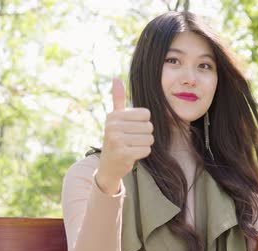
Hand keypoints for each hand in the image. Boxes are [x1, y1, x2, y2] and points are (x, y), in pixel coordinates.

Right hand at [96, 78, 153, 193]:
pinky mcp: (123, 153)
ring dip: (144, 145)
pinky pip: (147, 150)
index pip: (146, 114)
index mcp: (113, 116)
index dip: (143, 123)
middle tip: (132, 141)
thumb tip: (116, 77)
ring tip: (131, 147)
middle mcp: (113, 126)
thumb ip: (117, 99)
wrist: (108, 165)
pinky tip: (131, 155)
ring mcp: (117, 140)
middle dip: (144, 136)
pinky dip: (142, 153)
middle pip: (149, 127)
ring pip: (149, 139)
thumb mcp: (115, 118)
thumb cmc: (116, 139)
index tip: (131, 130)